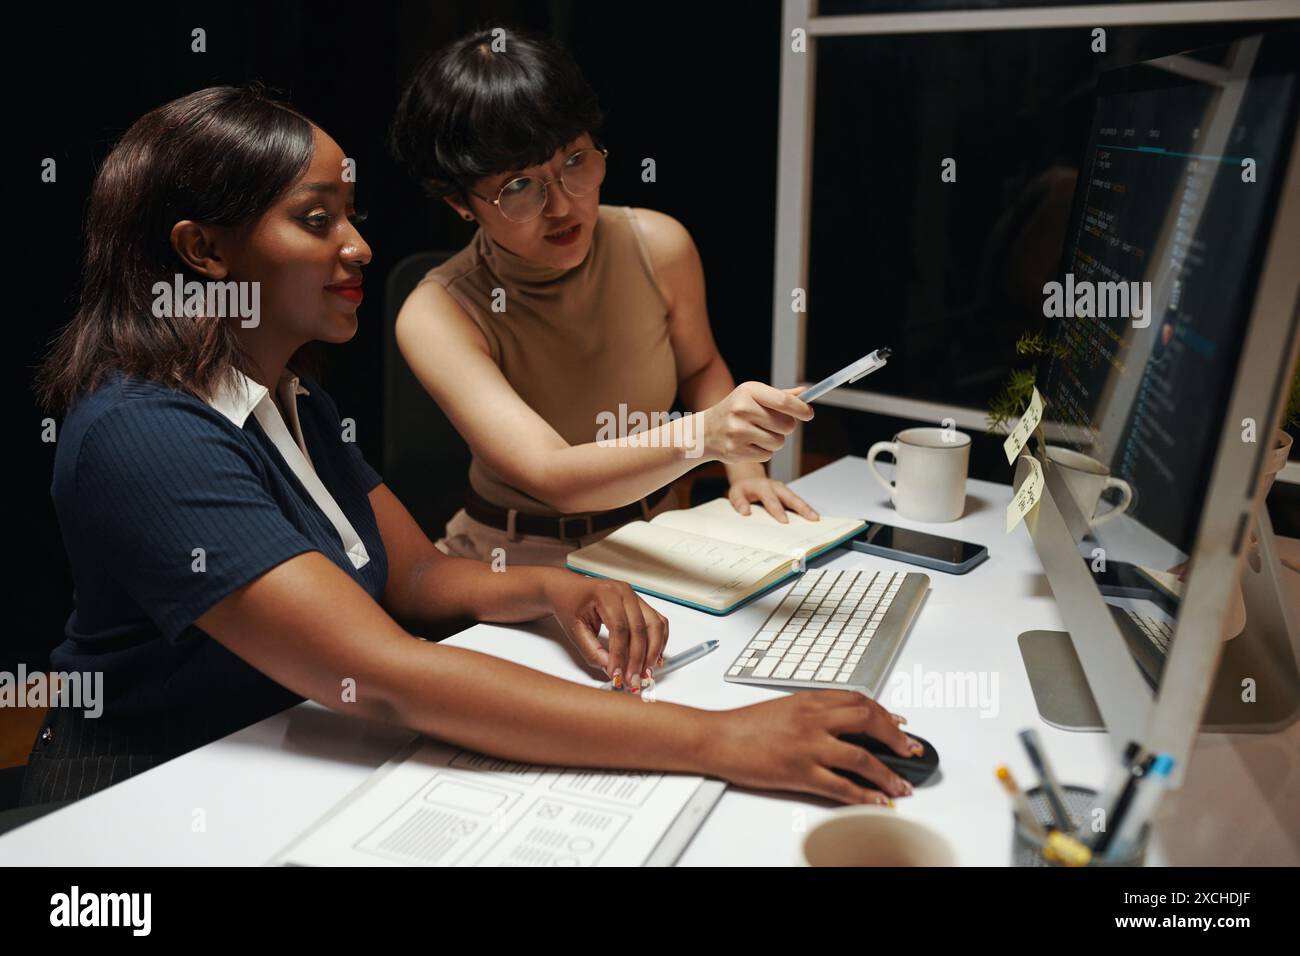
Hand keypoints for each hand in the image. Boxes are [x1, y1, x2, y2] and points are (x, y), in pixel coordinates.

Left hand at [543, 572, 667, 691]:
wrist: (568, 589)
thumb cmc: (569, 604)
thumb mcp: (574, 630)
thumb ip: (592, 651)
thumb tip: (610, 669)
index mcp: (605, 593)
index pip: (619, 628)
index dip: (620, 654)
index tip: (617, 674)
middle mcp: (624, 592)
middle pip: (640, 628)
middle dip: (638, 658)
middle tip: (632, 678)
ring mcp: (635, 597)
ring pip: (655, 625)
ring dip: (653, 651)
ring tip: (645, 671)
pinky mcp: (640, 604)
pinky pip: (657, 622)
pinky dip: (659, 641)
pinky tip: (654, 657)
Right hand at [700, 383, 812, 462]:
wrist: (704, 431)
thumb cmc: (734, 411)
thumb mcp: (753, 396)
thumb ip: (780, 395)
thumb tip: (806, 392)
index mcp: (749, 391)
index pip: (784, 401)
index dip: (801, 409)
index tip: (808, 414)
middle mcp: (742, 409)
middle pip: (786, 425)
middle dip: (785, 427)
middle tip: (772, 425)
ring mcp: (737, 431)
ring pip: (778, 442)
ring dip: (774, 441)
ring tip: (758, 434)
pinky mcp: (736, 451)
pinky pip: (767, 455)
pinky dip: (763, 452)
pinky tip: (749, 444)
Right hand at [704, 690, 920, 803]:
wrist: (717, 737)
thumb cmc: (746, 725)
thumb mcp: (785, 706)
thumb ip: (815, 710)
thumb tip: (843, 721)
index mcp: (810, 700)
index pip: (859, 700)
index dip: (885, 713)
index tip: (899, 725)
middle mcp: (813, 719)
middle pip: (868, 721)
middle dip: (896, 738)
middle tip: (910, 752)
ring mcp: (808, 746)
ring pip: (861, 757)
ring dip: (887, 773)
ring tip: (901, 785)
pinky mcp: (799, 772)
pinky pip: (840, 786)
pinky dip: (864, 796)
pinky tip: (877, 801)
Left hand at [728, 476, 819, 523]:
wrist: (749, 480)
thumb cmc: (743, 490)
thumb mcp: (735, 493)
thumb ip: (738, 502)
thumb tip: (745, 512)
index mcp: (762, 487)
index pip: (771, 499)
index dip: (778, 510)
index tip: (785, 521)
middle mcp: (776, 487)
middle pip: (790, 497)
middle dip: (801, 508)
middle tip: (811, 518)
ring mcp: (784, 490)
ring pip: (797, 499)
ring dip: (807, 509)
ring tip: (816, 519)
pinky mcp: (788, 495)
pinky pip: (798, 502)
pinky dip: (806, 510)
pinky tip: (813, 518)